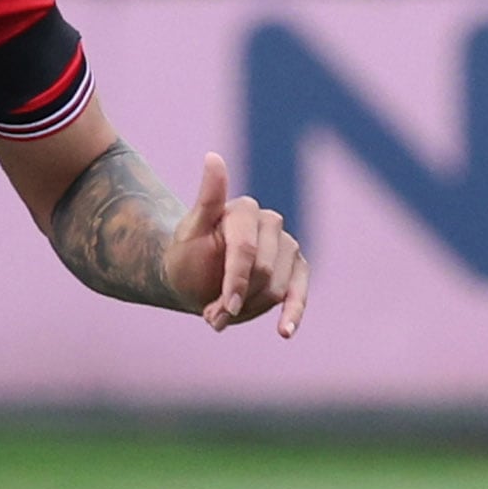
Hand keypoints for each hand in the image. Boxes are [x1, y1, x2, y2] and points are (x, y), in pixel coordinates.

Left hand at [165, 153, 310, 336]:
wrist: (193, 277)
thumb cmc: (187, 255)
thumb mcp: (190, 231)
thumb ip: (207, 198)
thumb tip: (213, 156)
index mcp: (245, 210)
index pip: (245, 251)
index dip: (233, 282)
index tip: (219, 312)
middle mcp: (272, 222)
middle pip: (263, 274)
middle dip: (235, 299)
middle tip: (211, 312)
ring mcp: (287, 244)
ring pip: (277, 289)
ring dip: (248, 310)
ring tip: (222, 312)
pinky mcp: (297, 267)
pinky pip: (300, 291)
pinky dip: (293, 313)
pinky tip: (284, 331)